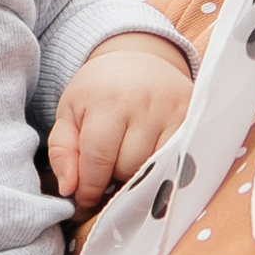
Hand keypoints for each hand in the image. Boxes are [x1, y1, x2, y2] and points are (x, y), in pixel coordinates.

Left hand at [48, 31, 193, 211]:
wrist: (138, 58)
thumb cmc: (99, 91)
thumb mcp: (69, 113)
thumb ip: (62, 152)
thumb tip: (69, 190)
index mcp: (106, 102)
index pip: (98, 159)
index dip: (89, 186)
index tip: (85, 197)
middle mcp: (143, 104)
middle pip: (128, 168)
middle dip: (114, 175)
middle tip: (110, 164)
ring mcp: (173, 111)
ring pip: (154, 168)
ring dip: (139, 172)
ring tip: (130, 156)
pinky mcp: (193, 117)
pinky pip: (177, 160)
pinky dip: (162, 165)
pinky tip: (151, 155)